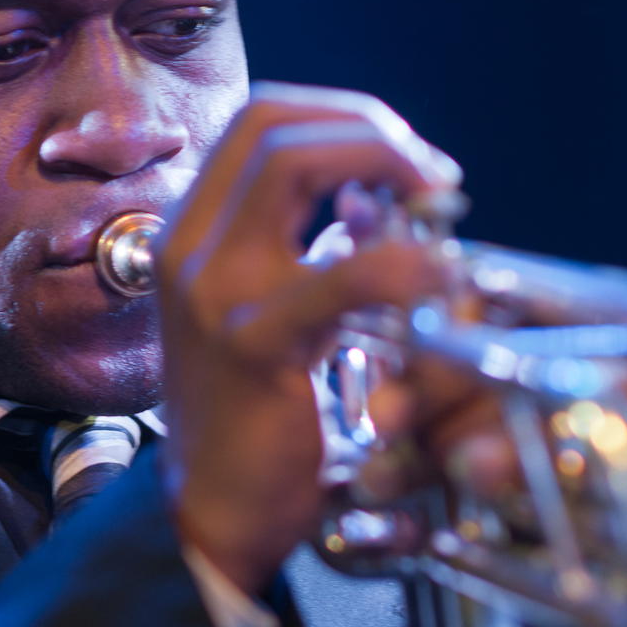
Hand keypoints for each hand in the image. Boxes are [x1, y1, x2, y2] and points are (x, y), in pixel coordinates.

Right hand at [160, 83, 460, 594]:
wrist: (211, 511)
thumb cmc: (251, 415)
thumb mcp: (269, 312)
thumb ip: (306, 251)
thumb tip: (375, 202)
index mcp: (190, 232)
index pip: (259, 119)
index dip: (341, 115)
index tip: (405, 156)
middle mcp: (187, 245)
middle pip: (272, 122)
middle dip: (370, 126)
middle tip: (433, 175)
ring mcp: (211, 288)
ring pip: (290, 162)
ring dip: (384, 160)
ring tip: (439, 203)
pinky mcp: (252, 341)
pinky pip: (341, 272)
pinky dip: (403, 258)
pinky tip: (438, 273)